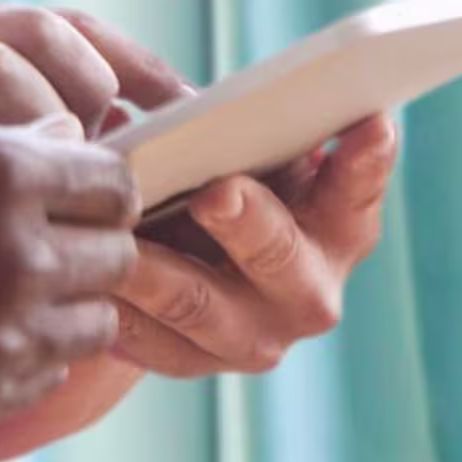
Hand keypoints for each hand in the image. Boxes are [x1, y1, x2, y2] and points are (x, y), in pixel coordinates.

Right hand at [0, 88, 139, 456]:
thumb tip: (60, 143)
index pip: (115, 182)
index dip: (92, 179)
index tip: (61, 184)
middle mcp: (14, 258)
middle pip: (116, 256)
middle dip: (86, 240)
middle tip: (35, 235)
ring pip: (90, 325)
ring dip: (63, 302)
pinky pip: (40, 378)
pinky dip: (25, 353)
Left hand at [112, 115, 398, 377]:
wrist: (180, 255)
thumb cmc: (221, 175)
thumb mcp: (243, 153)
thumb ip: (242, 130)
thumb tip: (199, 100)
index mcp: (338, 224)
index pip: (360, 188)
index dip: (365, 159)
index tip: (370, 121)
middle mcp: (309, 290)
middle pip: (280, 256)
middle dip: (248, 222)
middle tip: (215, 193)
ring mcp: (253, 336)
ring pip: (199, 305)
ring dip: (156, 271)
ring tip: (120, 243)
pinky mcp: (192, 361)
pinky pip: (150, 341)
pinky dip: (118, 308)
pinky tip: (91, 283)